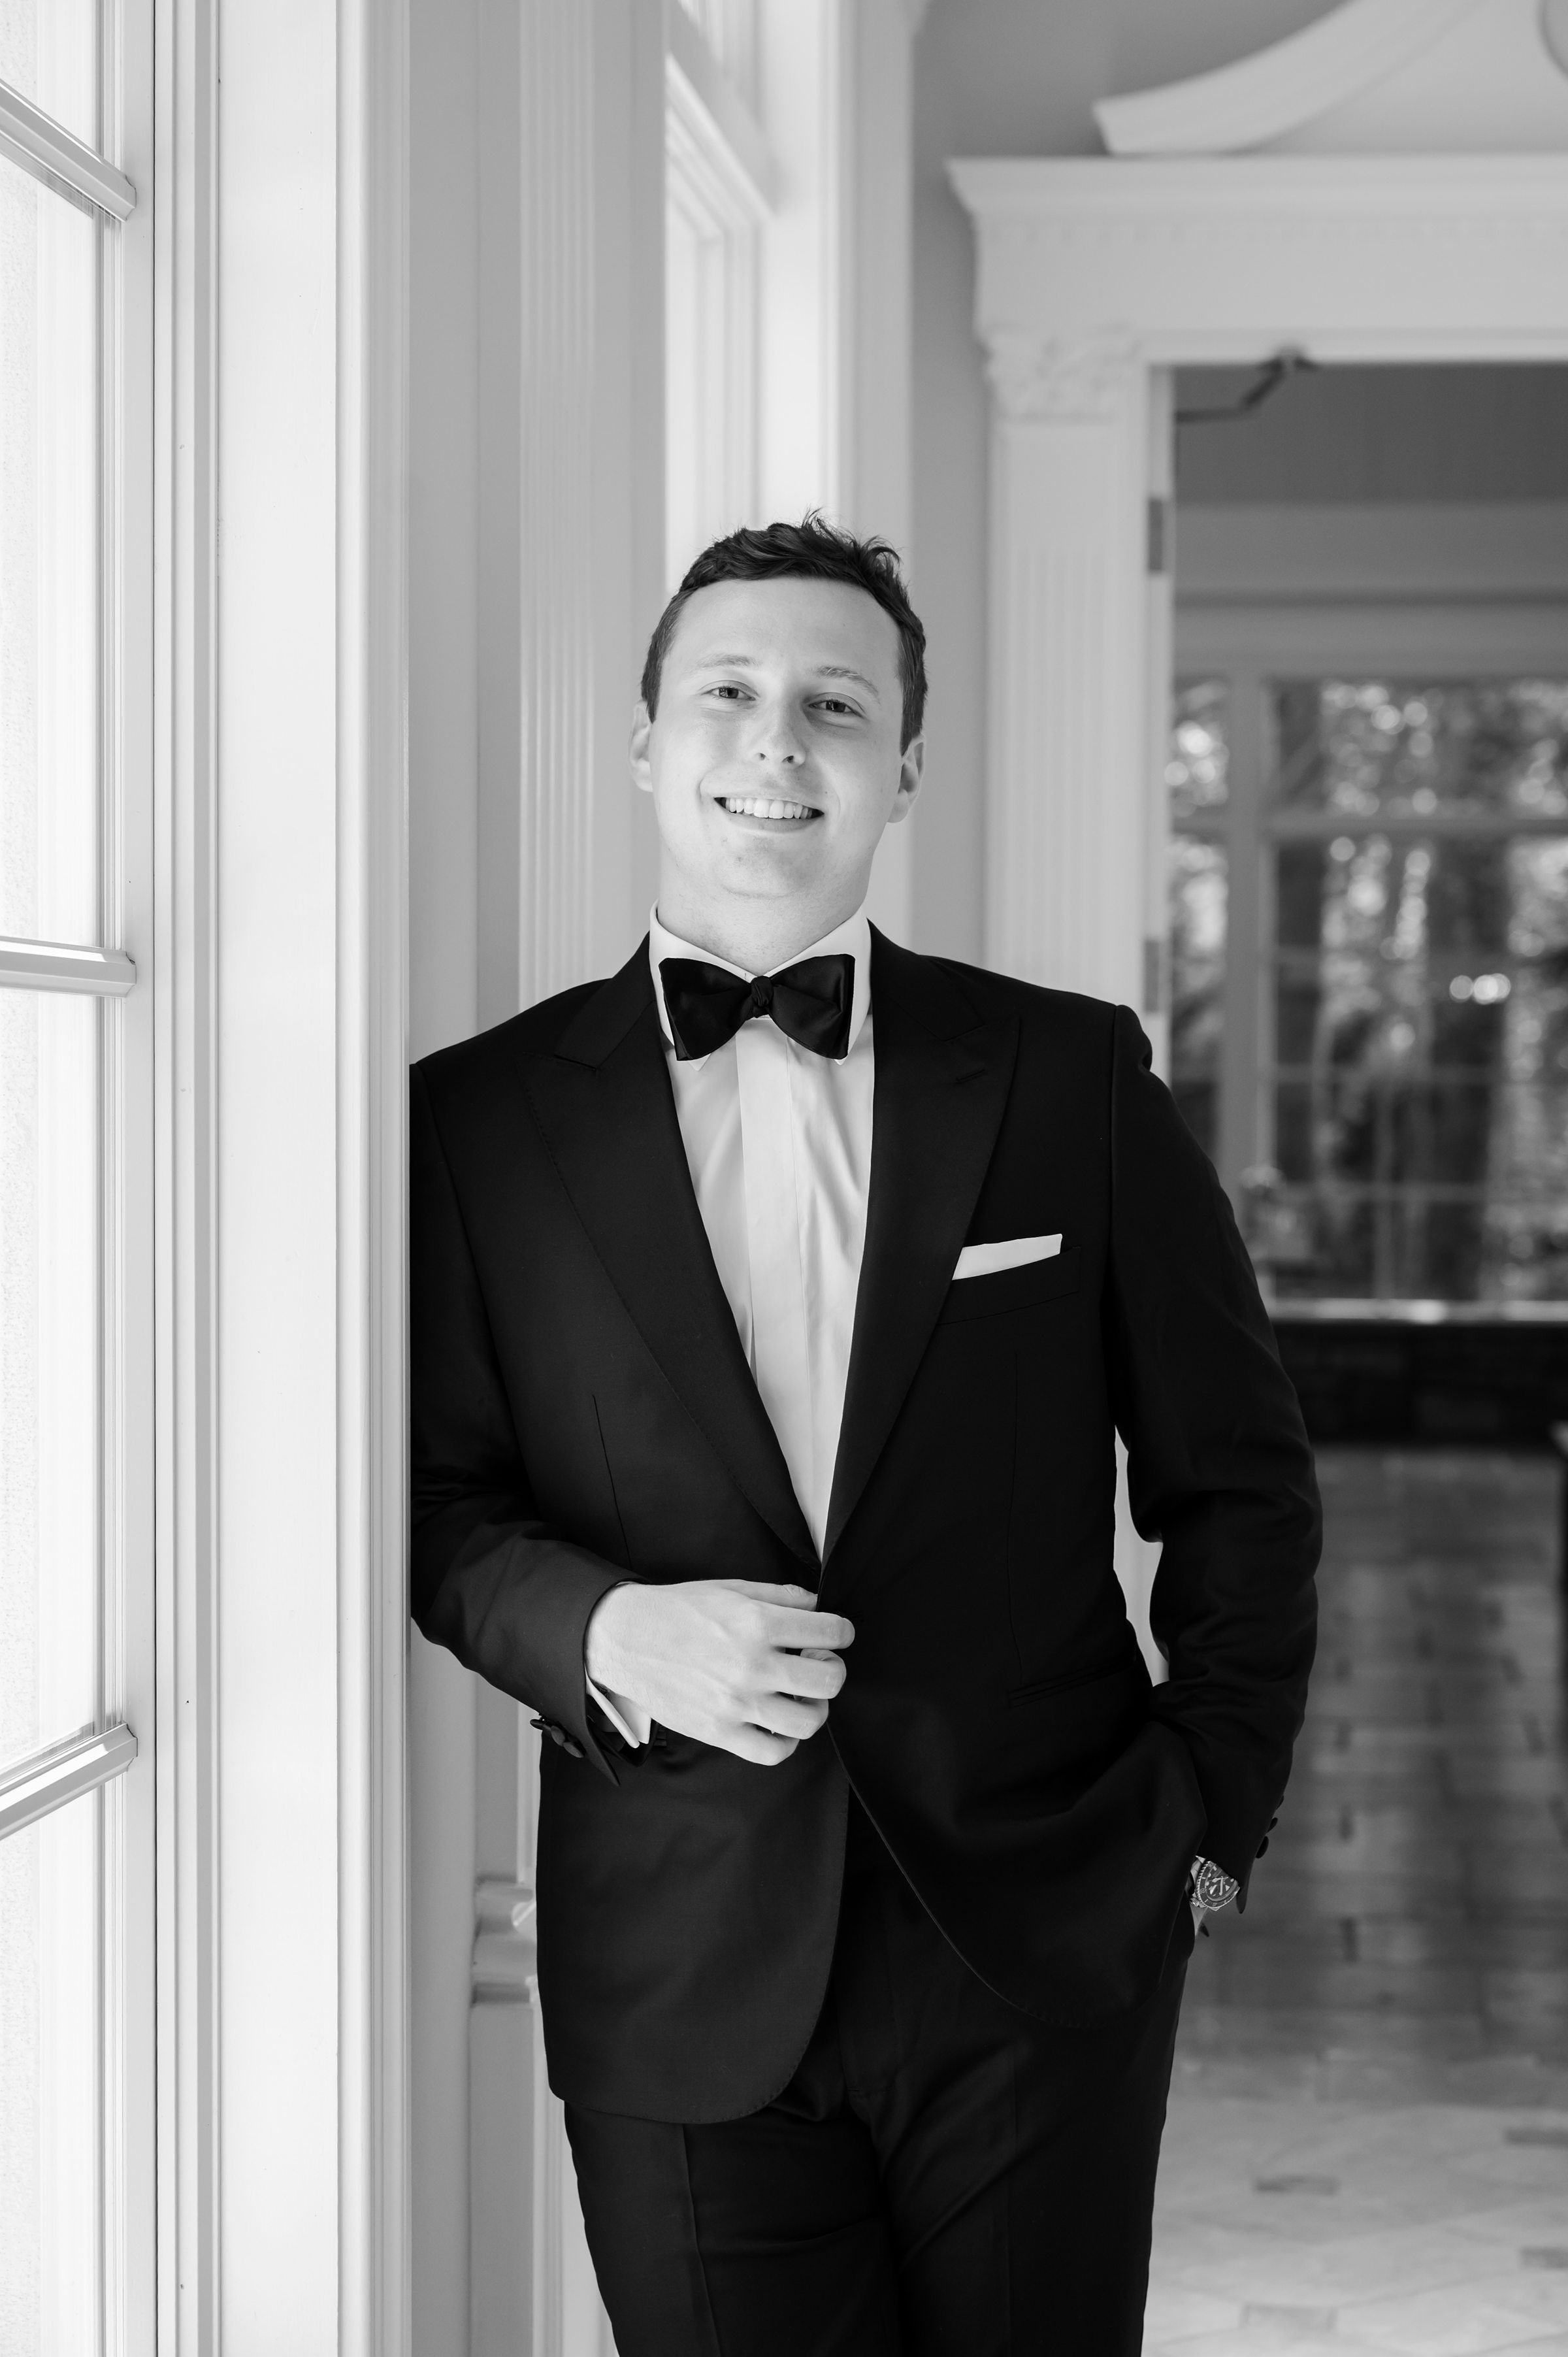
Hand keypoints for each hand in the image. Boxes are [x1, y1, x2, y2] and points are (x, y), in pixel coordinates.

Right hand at [584, 1580, 853, 1765]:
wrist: (626, 1639)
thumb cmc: (679, 1611)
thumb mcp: (733, 1588)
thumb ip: (781, 1596)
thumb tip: (819, 1606)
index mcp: (758, 1623)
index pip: (831, 1631)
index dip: (841, 1631)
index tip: (835, 1634)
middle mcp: (752, 1665)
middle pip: (829, 1680)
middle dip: (833, 1668)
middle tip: (817, 1662)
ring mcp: (737, 1703)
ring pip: (809, 1720)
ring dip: (814, 1706)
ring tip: (800, 1694)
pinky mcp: (720, 1732)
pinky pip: (774, 1751)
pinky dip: (786, 1740)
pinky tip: (779, 1722)